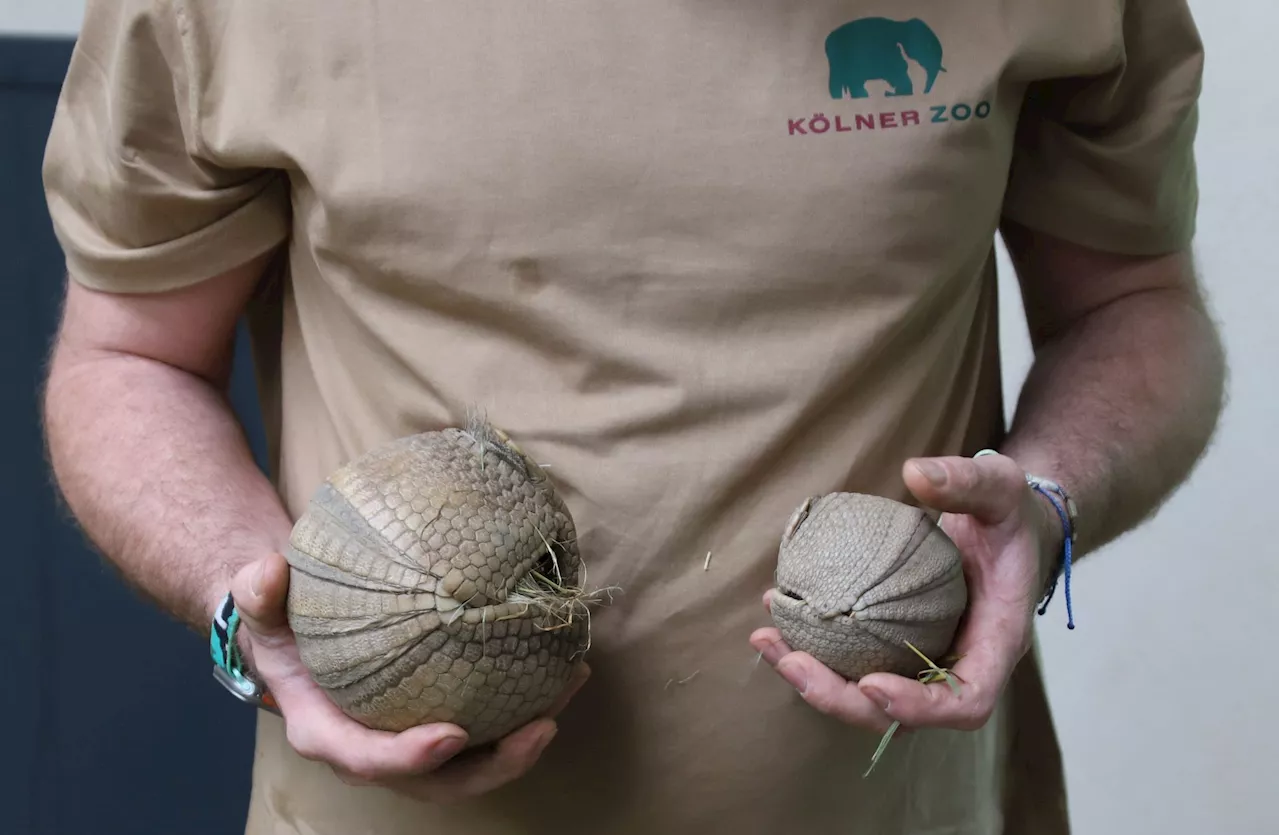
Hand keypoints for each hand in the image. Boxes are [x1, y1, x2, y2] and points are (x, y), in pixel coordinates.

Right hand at [226, 552, 589, 802]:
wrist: (297, 635)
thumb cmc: (283, 624)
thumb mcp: (261, 606)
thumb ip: (259, 592)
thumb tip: (268, 571)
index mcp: (329, 732)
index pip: (370, 760)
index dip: (410, 757)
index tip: (452, 735)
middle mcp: (376, 750)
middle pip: (440, 780)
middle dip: (495, 765)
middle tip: (542, 727)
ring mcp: (414, 740)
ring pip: (475, 761)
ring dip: (527, 737)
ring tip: (570, 689)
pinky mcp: (444, 719)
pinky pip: (489, 727)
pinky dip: (530, 704)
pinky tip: (567, 668)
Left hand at [750, 452, 1061, 734]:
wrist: (1006, 527)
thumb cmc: (1009, 514)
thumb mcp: (1002, 487)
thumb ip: (968, 480)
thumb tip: (915, 473)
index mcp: (995, 642)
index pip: (966, 700)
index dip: (918, 706)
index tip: (870, 684)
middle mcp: (959, 663)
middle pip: (902, 714)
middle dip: (840, 699)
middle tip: (790, 661)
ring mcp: (925, 659)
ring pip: (868, 696)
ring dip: (814, 678)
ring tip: (766, 640)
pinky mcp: (896, 645)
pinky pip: (854, 663)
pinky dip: (814, 650)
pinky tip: (774, 615)